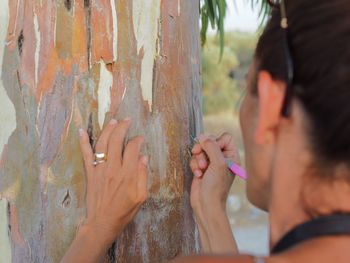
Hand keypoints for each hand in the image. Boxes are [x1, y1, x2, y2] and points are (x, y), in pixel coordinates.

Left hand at [79, 118, 147, 244]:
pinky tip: (82, 131)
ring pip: (102, 144)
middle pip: (116, 141)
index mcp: (127, 174)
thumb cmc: (124, 210)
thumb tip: (143, 157)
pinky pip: (86, 155)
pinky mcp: (90, 173)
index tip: (140, 138)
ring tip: (113, 121)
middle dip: (122, 127)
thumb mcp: (141, 196)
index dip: (137, 140)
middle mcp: (113, 168)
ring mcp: (99, 170)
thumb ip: (142, 176)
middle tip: (127, 120)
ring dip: (107, 130)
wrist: (102, 222)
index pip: (132, 149)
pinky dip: (83, 142)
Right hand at [190, 133, 238, 212]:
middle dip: (203, 149)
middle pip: (210, 141)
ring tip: (201, 169)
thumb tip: (202, 136)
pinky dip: (194, 166)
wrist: (206, 204)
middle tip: (200, 156)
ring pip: (201, 150)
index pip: (225, 137)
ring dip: (198, 159)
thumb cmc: (216, 187)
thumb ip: (211, 147)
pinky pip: (195, 158)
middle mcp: (222, 158)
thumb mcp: (218, 164)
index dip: (217, 141)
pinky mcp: (201, 168)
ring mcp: (211, 163)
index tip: (213, 150)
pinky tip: (198, 175)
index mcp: (232, 156)